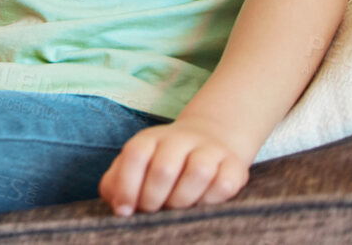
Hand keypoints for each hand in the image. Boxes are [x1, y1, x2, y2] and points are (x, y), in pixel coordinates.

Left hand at [99, 117, 250, 215]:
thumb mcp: (137, 166)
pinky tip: (202, 204)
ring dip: (183, 199)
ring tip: (176, 209)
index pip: (135, 155)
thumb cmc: (163, 162)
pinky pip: (224, 184)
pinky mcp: (234, 165)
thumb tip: (118, 207)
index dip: (127, 186)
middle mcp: (180, 139)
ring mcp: (209, 149)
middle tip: (152, 212)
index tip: (125, 211)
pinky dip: (211, 200)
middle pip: (164, 168)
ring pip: (198, 172)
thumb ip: (117, 183)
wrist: (209, 140)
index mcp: (150, 138)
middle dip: (153, 198)